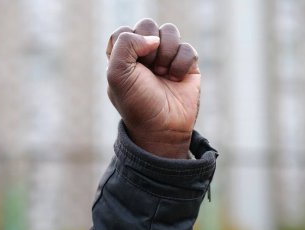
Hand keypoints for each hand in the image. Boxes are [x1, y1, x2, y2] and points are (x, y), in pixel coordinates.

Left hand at [106, 19, 199, 158]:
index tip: (131, 67)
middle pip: (147, 25)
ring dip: (166, 53)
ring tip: (162, 74)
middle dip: (149, 48)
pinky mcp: (186, 64)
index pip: (123, 31)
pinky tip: (176, 79)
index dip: (129, 44)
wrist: (163, 129)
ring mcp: (166, 58)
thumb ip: (125, 44)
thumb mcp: (117, 75)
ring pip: (169, 31)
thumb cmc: (137, 103)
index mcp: (122, 56)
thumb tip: (153, 38)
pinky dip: (181, 64)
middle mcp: (143, 54)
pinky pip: (187, 48)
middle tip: (149, 70)